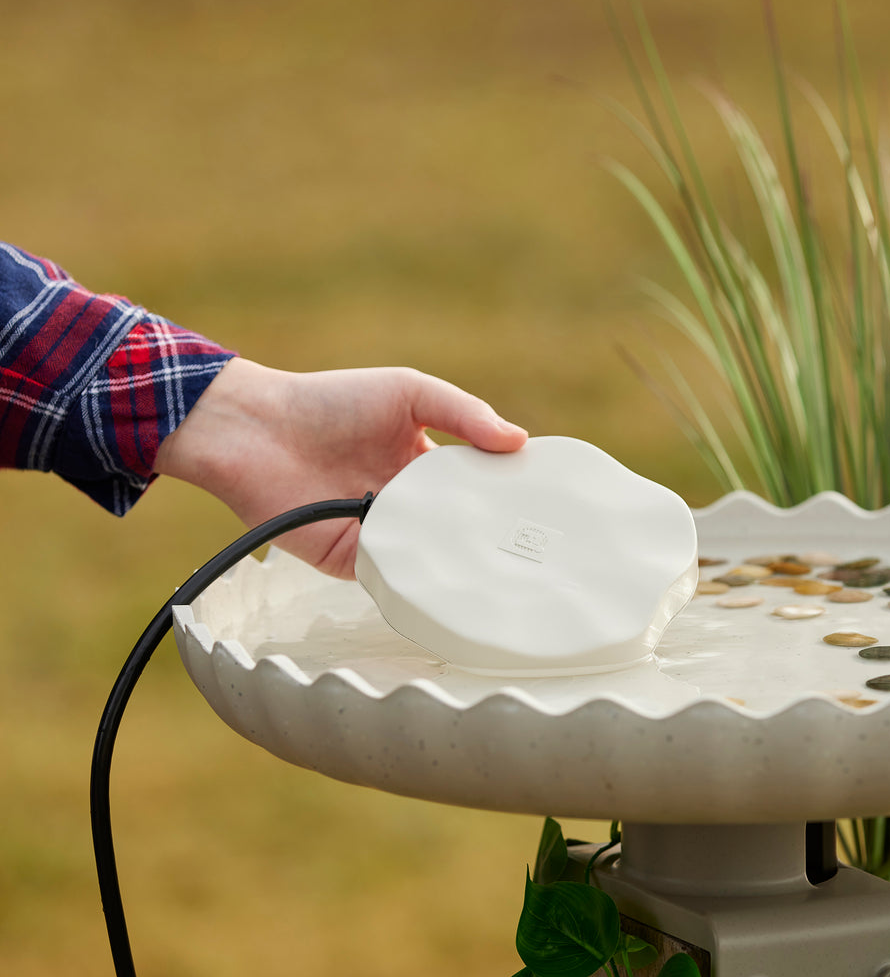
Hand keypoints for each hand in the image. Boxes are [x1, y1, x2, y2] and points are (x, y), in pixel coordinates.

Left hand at [154, 358, 527, 576]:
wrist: (257, 430)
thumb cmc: (330, 401)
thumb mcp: (408, 392)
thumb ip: (464, 413)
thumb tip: (520, 441)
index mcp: (424, 465)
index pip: (477, 487)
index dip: (507, 495)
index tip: (547, 509)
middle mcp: (407, 503)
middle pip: (461, 528)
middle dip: (493, 537)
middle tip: (538, 551)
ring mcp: (382, 535)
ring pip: (435, 557)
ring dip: (463, 562)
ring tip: (511, 574)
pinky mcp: (354, 561)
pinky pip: (396, 577)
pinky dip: (421, 581)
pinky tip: (454, 585)